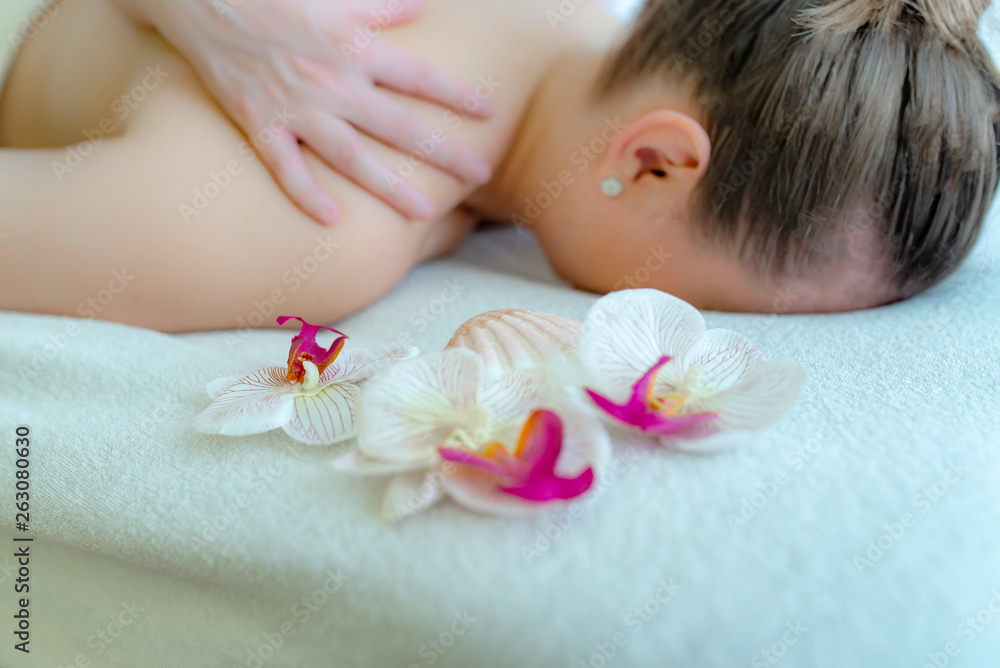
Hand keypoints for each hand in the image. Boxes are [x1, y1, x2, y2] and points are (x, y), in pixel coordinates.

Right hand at [115, 0, 493, 223]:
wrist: (202, 0)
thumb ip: (380, 6)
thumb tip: (419, 6)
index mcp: (353, 47)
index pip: (417, 76)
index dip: (455, 95)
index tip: (488, 114)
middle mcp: (331, 81)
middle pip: (397, 125)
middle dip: (443, 152)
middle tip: (480, 175)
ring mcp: (295, 106)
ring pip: (350, 155)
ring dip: (388, 186)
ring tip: (424, 212)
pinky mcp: (259, 123)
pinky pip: (285, 166)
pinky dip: (306, 192)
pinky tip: (334, 219)